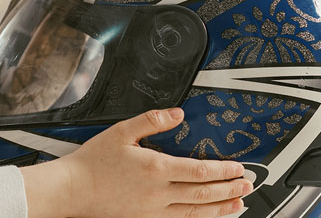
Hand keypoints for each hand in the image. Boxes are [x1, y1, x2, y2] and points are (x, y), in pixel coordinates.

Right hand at [21, 108, 251, 217]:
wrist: (72, 190)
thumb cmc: (93, 163)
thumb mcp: (122, 132)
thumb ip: (152, 120)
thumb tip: (177, 113)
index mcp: (156, 169)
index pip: (200, 172)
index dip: (224, 171)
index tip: (239, 168)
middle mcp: (158, 193)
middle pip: (203, 194)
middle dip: (229, 190)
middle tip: (248, 186)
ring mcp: (152, 210)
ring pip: (195, 212)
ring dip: (220, 208)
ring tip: (238, 205)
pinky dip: (199, 217)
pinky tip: (207, 215)